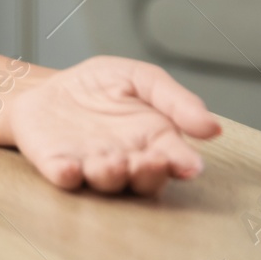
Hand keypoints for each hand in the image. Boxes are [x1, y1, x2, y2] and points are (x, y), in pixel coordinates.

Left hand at [9, 56, 222, 195]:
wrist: (47, 86)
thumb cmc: (100, 87)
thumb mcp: (140, 78)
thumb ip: (175, 99)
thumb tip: (213, 127)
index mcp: (153, 141)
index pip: (174, 157)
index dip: (183, 163)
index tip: (189, 165)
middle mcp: (126, 159)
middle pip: (143, 178)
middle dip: (148, 174)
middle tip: (148, 163)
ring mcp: (91, 164)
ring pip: (106, 181)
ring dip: (110, 175)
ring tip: (112, 163)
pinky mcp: (58, 163)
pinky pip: (64, 176)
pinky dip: (67, 175)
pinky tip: (70, 169)